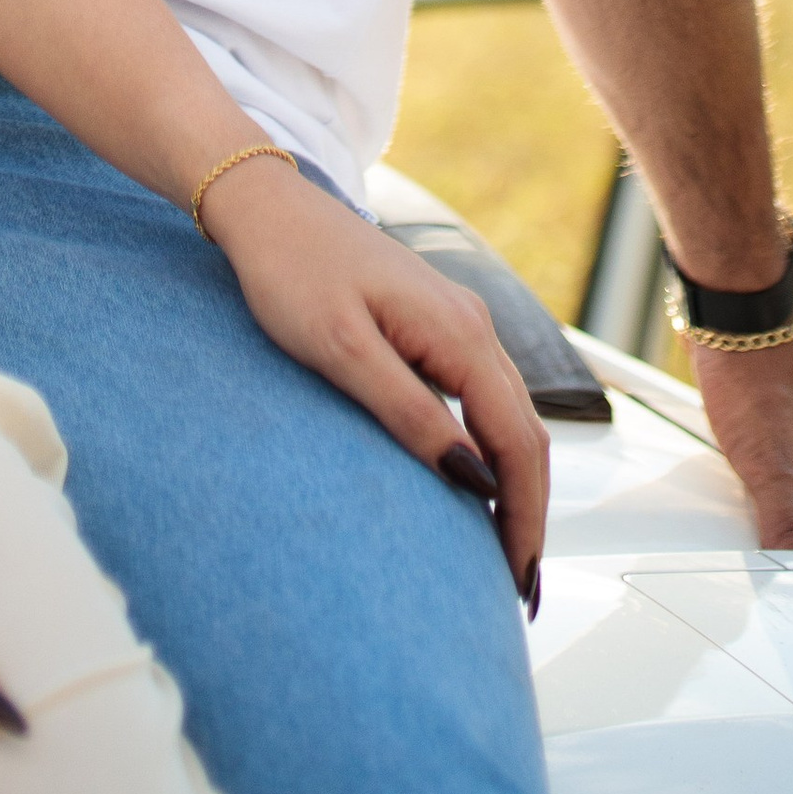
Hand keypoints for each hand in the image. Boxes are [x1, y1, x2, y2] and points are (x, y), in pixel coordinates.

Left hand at [200, 156, 550, 598]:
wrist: (264, 206)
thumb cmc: (291, 270)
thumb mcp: (341, 350)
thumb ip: (406, 412)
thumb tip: (470, 479)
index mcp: (459, 333)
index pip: (518, 443)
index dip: (524, 516)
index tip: (519, 579)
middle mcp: (472, 326)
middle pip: (526, 434)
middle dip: (528, 512)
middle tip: (519, 586)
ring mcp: (457, 322)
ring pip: (509, 416)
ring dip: (513, 484)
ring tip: (503, 550)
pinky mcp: (434, 325)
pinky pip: (483, 398)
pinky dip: (492, 449)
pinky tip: (474, 480)